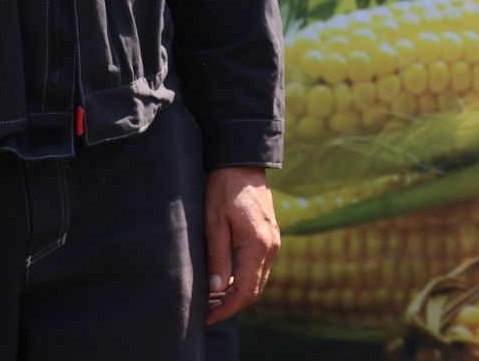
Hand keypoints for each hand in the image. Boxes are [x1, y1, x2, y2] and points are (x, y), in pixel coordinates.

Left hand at [204, 166, 277, 323]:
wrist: (243, 163)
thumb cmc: (224, 190)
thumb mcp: (214, 223)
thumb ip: (218, 257)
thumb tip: (217, 289)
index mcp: (258, 245)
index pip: (246, 291)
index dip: (227, 308)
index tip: (207, 316)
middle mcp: (270, 246)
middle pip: (255, 290)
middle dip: (231, 304)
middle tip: (206, 311)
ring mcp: (273, 241)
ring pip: (258, 280)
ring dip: (237, 293)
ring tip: (211, 299)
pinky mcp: (269, 236)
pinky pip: (259, 267)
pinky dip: (243, 278)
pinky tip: (225, 279)